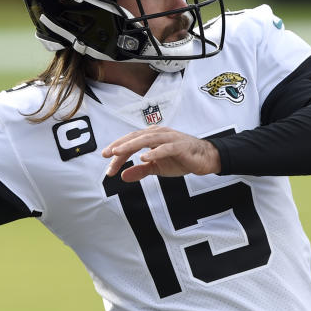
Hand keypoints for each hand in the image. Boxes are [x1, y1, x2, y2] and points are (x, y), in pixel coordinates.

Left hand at [102, 126, 220, 181]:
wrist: (205, 159)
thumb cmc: (181, 159)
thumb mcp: (157, 168)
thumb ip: (140, 171)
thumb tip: (123, 176)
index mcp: (151, 137)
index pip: (130, 143)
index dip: (118, 153)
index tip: (108, 166)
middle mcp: (159, 134)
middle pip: (135, 138)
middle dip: (119, 146)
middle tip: (106, 155)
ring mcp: (169, 138)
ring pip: (147, 139)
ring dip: (131, 145)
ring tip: (118, 153)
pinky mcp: (180, 146)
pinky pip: (165, 148)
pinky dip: (154, 152)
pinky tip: (144, 158)